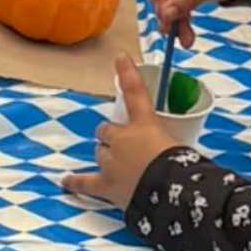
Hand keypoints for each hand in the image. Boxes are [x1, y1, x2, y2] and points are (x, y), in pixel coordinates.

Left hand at [65, 50, 203, 216]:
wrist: (172, 193)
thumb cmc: (184, 168)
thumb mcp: (182, 146)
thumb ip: (170, 143)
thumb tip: (172, 153)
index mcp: (145, 125)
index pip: (135, 92)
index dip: (127, 73)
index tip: (120, 57)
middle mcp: (123, 139)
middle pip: (106, 129)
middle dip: (113, 135)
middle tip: (126, 145)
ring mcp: (111, 161)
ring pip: (99, 152)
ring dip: (107, 155)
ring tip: (120, 166)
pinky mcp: (106, 184)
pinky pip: (85, 182)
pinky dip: (76, 182)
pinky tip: (66, 181)